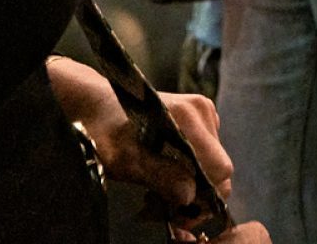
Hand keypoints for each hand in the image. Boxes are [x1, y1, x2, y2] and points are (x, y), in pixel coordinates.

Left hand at [84, 89, 235, 223]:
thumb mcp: (124, 159)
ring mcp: (202, 112)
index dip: (204, 196)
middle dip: (195, 194)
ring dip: (189, 184)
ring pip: (212, 164)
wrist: (96, 105)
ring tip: (157, 191)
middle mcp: (201, 111)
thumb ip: (159, 176)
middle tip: (164, 207)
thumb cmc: (105, 131)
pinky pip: (205, 154)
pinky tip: (163, 174)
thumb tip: (189, 196)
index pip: (219, 167)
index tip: (178, 212)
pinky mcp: (198, 117)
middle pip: (218, 168)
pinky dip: (188, 171)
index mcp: (187, 116)